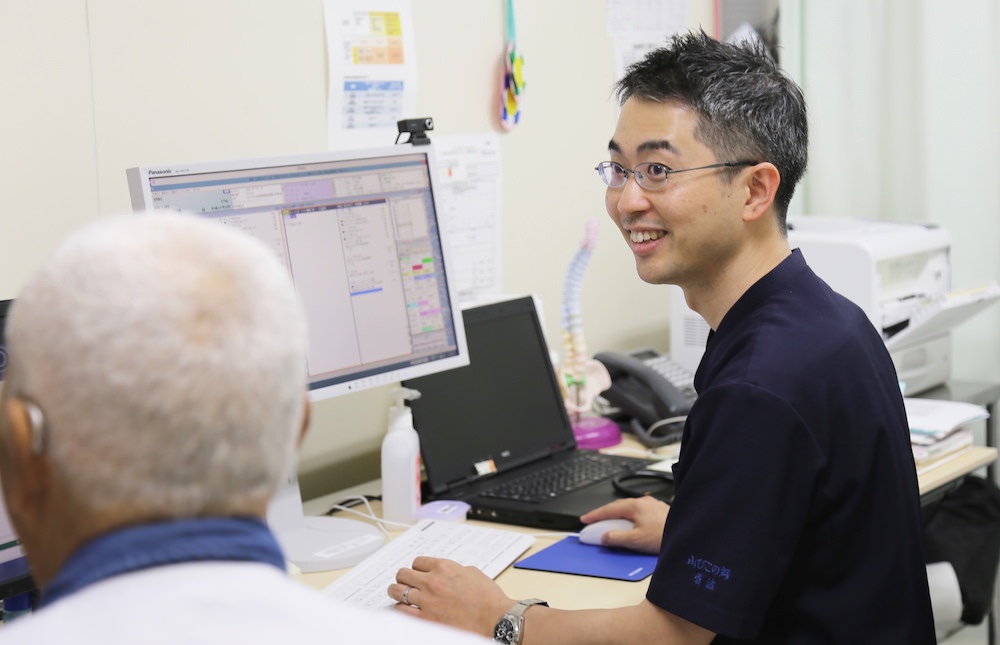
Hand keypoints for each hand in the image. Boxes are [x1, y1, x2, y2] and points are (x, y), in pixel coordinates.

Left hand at [389, 556, 512, 636]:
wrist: (495, 617)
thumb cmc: (488, 598)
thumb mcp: (472, 572)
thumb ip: (454, 570)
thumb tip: (448, 573)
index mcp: (444, 567)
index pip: (417, 562)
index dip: (416, 567)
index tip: (416, 572)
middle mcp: (432, 581)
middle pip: (403, 574)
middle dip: (403, 577)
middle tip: (404, 581)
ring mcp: (427, 600)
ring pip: (397, 591)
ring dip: (396, 591)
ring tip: (396, 593)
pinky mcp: (426, 619)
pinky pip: (401, 611)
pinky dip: (398, 609)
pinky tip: (401, 609)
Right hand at [580, 496, 668, 553]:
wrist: (687, 535)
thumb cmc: (663, 536)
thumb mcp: (635, 540)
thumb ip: (617, 538)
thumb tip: (604, 536)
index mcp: (635, 506)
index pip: (609, 509)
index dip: (594, 515)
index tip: (584, 519)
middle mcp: (643, 502)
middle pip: (618, 506)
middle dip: (604, 514)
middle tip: (593, 521)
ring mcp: (651, 505)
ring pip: (628, 508)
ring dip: (617, 515)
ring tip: (609, 523)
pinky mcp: (659, 511)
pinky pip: (638, 511)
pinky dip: (628, 517)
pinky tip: (629, 524)